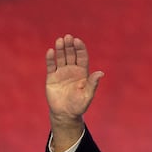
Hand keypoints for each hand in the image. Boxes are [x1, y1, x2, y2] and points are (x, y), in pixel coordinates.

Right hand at [45, 34, 103, 148]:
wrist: (65, 114)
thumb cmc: (79, 105)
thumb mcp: (88, 95)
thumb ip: (93, 83)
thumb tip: (101, 73)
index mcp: (82, 73)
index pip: (82, 57)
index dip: (80, 49)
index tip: (78, 41)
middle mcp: (72, 70)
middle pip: (71, 55)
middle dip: (70, 46)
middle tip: (68, 37)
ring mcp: (61, 73)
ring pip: (61, 58)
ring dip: (60, 49)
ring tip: (60, 41)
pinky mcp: (51, 77)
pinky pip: (51, 66)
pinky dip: (50, 58)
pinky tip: (51, 51)